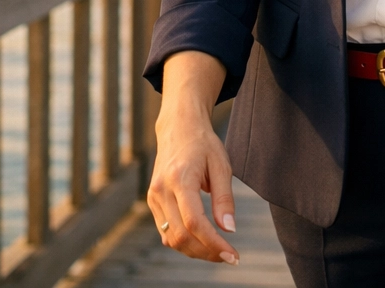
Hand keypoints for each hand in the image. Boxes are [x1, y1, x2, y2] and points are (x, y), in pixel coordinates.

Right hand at [147, 51, 238, 264]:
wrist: (178, 127)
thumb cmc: (203, 143)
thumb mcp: (221, 165)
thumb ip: (225, 198)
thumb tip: (229, 229)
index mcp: (180, 178)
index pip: (194, 222)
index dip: (213, 243)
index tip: (233, 255)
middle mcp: (161, 189)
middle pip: (181, 235)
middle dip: (206, 252)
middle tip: (230, 256)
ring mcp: (153, 196)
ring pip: (171, 238)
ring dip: (195, 251)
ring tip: (218, 250)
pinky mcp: (152, 200)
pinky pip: (165, 231)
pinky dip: (183, 242)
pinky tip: (201, 240)